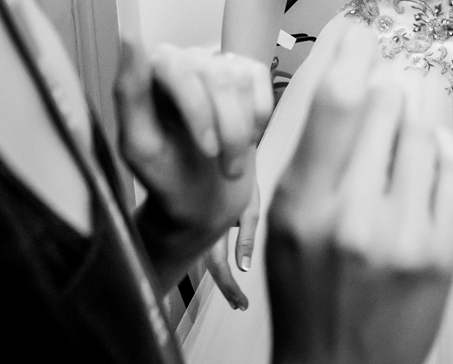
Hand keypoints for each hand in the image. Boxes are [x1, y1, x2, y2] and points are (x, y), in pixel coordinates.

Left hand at [114, 39, 271, 275]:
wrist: (205, 201)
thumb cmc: (167, 176)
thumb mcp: (140, 145)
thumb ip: (129, 91)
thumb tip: (129, 35)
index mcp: (151, 70)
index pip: (180, 70)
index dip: (199, 112)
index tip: (207, 150)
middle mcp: (183, 58)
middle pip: (216, 78)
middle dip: (226, 131)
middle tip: (225, 168)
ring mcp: (217, 62)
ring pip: (241, 82)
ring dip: (243, 132)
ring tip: (231, 164)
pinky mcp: (246, 71)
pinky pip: (261, 81)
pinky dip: (260, 117)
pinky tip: (248, 138)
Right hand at [202, 188, 260, 310]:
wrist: (230, 146)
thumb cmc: (242, 176)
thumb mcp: (249, 205)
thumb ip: (245, 236)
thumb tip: (243, 267)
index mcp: (214, 228)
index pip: (220, 268)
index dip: (230, 289)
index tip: (241, 305)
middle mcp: (204, 229)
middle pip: (213, 267)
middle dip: (226, 287)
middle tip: (238, 305)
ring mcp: (203, 224)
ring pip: (209, 257)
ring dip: (223, 277)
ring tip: (235, 295)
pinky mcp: (206, 218)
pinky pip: (208, 244)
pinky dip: (219, 260)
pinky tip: (228, 269)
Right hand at [267, 20, 452, 363]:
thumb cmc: (306, 291)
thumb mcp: (285, 221)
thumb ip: (314, 156)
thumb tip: (351, 78)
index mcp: (301, 203)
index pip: (333, 99)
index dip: (351, 50)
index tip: (360, 29)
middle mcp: (351, 216)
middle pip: (385, 107)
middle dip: (386, 95)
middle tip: (384, 100)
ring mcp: (401, 237)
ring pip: (423, 133)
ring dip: (413, 128)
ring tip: (398, 152)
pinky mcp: (441, 255)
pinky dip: (443, 154)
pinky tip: (427, 166)